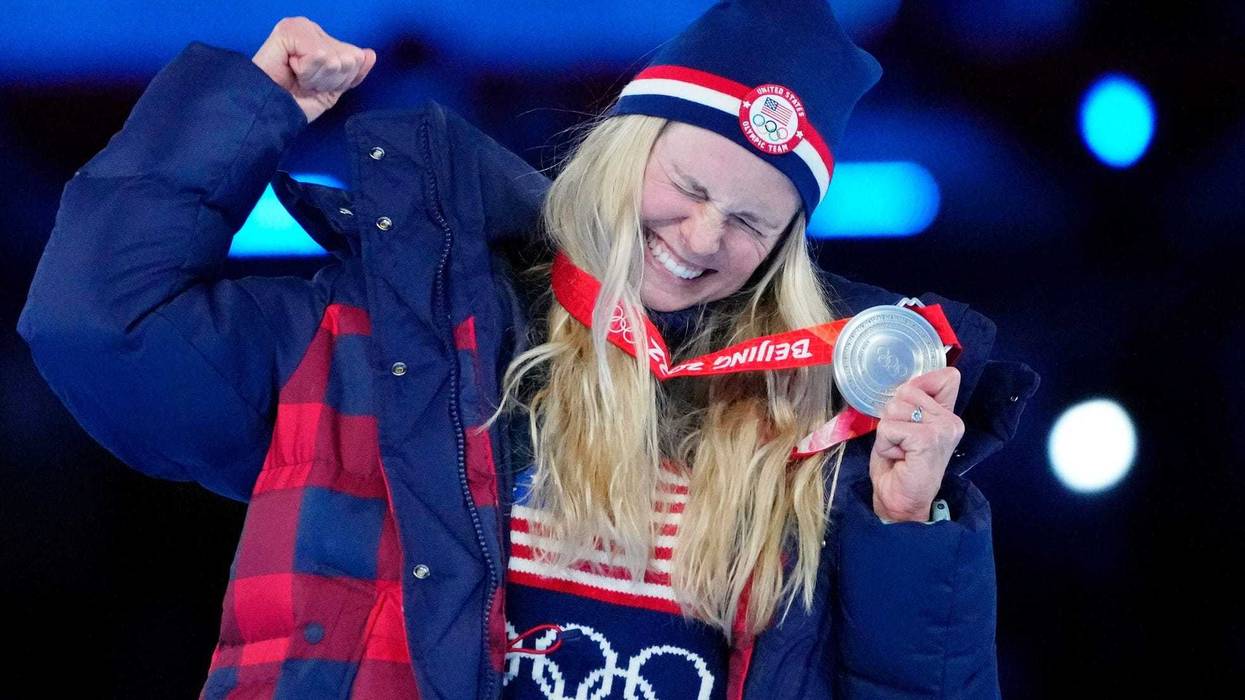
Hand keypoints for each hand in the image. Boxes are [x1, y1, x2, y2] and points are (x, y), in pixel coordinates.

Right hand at [251, 17, 376, 123]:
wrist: (270, 111)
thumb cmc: (295, 101)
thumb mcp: (333, 89)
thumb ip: (354, 72)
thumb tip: (369, 54)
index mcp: (324, 41)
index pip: (355, 58)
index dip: (340, 81)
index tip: (317, 87)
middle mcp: (313, 30)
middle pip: (347, 58)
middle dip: (329, 80)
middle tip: (306, 84)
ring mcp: (300, 27)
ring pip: (334, 57)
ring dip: (317, 78)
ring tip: (299, 79)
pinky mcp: (288, 30)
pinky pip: (317, 54)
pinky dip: (307, 72)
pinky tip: (292, 71)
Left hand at [868, 367, 964, 521]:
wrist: (900, 502)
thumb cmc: (899, 467)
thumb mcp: (906, 426)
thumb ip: (913, 402)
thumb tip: (908, 383)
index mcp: (949, 415)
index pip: (946, 376)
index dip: (918, 387)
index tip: (910, 416)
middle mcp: (952, 420)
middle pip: (907, 390)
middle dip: (893, 417)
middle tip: (902, 442)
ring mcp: (943, 429)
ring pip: (894, 408)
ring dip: (887, 432)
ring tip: (900, 451)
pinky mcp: (928, 439)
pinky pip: (889, 427)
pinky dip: (885, 443)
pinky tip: (899, 458)